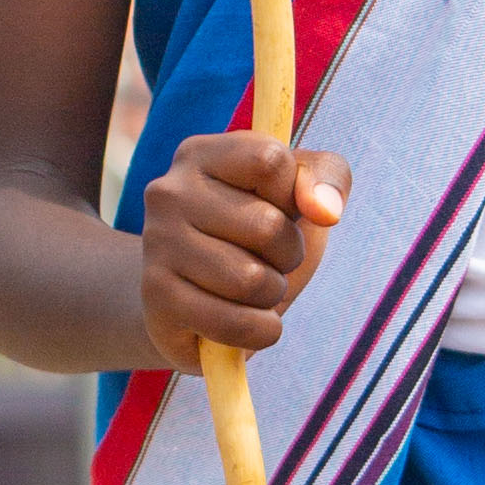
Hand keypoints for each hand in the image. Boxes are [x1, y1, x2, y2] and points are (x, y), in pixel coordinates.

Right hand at [138, 129, 350, 372]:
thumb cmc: (254, 237)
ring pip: (251, 279)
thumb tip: (325, 210)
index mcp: (201, 154)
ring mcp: (157, 245)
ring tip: (250, 289)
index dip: (292, 195)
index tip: (279, 208)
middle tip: (266, 258)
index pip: (271, 161)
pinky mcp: (157, 299)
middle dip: (288, 253)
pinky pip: (235, 325)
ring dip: (272, 293)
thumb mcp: (298, 195)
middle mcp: (168, 192)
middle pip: (267, 226)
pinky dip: (259, 330)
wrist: (194, 300)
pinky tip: (245, 321)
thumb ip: (328, 178)